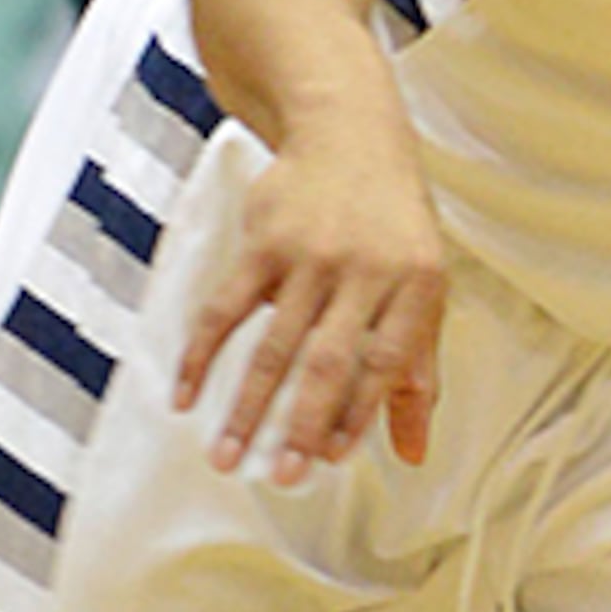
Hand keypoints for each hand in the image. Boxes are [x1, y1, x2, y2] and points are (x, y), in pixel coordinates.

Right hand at [177, 131, 449, 482]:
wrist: (351, 134)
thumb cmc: (395, 226)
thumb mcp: (424, 289)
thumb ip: (418, 373)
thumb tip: (416, 452)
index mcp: (417, 283)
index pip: (385, 363)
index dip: (358, 416)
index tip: (331, 461)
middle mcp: (366, 269)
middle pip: (328, 361)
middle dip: (302, 425)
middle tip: (279, 477)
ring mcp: (311, 254)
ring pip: (273, 345)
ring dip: (247, 405)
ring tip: (228, 456)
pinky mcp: (264, 242)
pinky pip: (226, 308)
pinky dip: (203, 355)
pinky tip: (186, 395)